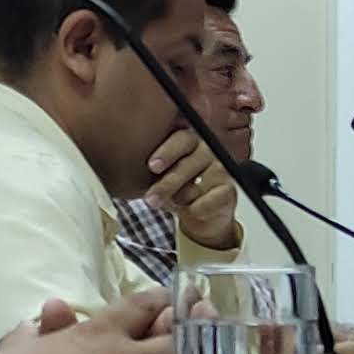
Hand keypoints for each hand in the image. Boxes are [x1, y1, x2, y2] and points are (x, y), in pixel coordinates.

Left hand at [146, 127, 242, 249]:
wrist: (201, 214)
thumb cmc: (176, 189)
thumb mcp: (159, 177)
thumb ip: (151, 169)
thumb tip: (124, 167)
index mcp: (188, 141)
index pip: (181, 139)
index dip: (167, 152)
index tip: (152, 166)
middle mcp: (206, 151)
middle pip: (188, 162)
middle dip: (167, 182)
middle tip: (151, 197)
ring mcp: (220, 170)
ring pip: (197, 184)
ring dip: (180, 198)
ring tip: (168, 205)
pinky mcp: (228, 190)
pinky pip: (209, 200)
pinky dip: (196, 208)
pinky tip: (190, 210)